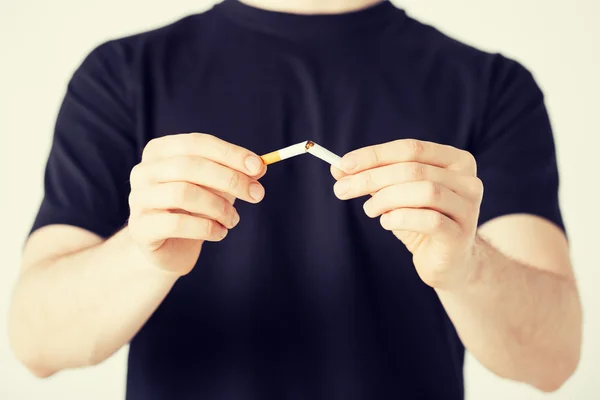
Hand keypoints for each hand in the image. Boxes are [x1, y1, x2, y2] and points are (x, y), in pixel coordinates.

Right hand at [128, 133, 266, 275]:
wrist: (169, 247)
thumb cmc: (194, 209)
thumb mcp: (216, 186)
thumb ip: (235, 173)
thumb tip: (259, 166)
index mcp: (160, 150)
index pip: (197, 143)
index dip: (230, 153)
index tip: (259, 167)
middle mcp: (144, 171)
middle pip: (190, 166)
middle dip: (230, 179)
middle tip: (257, 195)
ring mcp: (138, 199)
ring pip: (184, 194)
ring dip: (219, 207)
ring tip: (233, 219)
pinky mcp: (141, 228)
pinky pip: (177, 223)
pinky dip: (206, 228)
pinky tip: (220, 233)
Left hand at [331, 139, 483, 289]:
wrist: (449, 261)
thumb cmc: (421, 220)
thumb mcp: (395, 195)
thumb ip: (371, 178)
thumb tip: (338, 169)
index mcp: (454, 160)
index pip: (411, 149)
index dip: (375, 155)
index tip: (343, 165)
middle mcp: (468, 180)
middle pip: (414, 169)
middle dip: (371, 178)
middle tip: (342, 189)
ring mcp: (468, 208)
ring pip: (424, 191)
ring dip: (386, 198)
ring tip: (369, 210)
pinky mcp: (461, 235)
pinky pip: (430, 220)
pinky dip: (400, 218)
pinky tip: (386, 222)